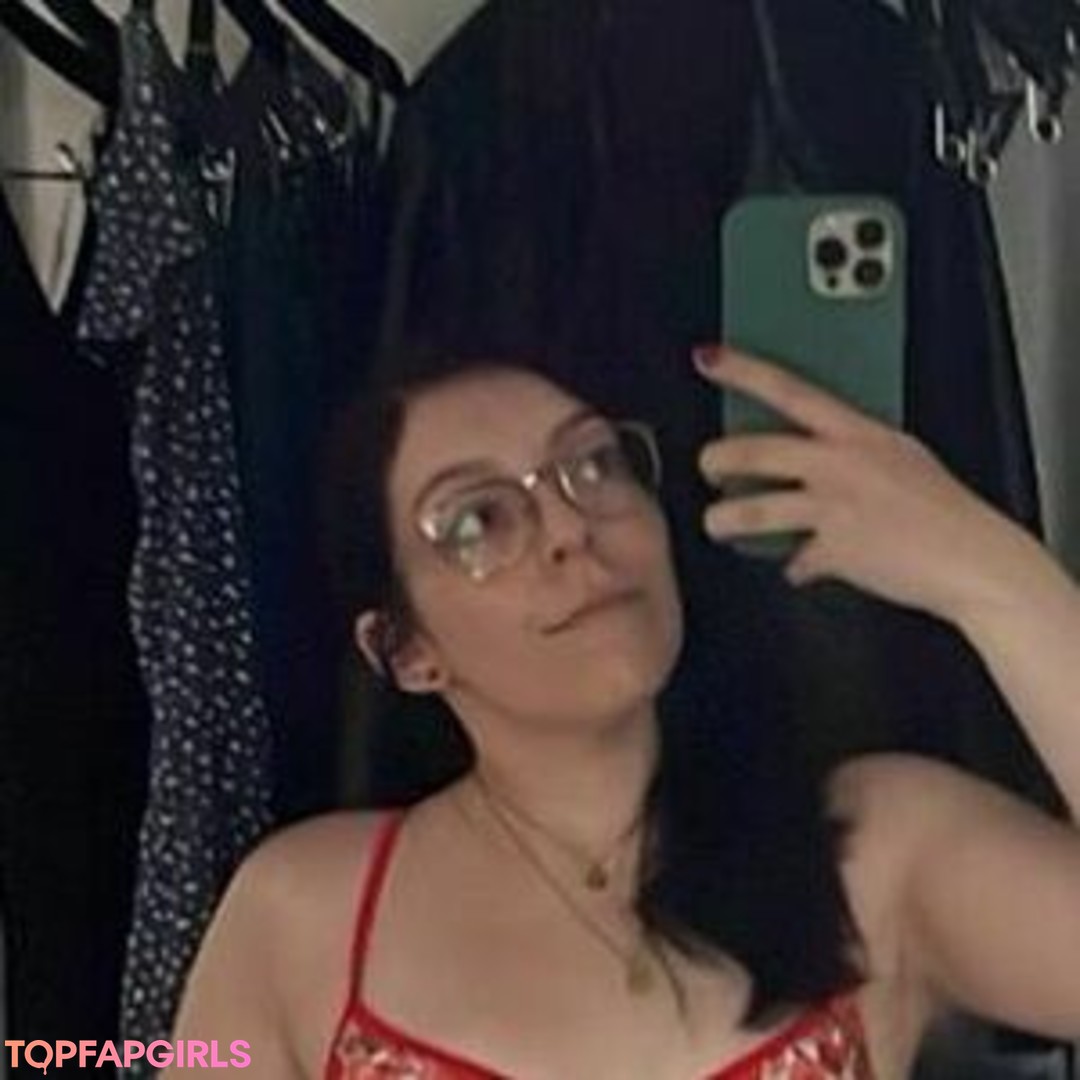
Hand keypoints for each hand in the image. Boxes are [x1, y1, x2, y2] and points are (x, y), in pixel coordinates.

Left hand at [693, 344, 1044, 624]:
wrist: (973, 557)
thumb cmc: (944, 508)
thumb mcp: (900, 457)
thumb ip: (853, 452)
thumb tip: (821, 456)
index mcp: (856, 432)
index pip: (790, 389)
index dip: (745, 371)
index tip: (710, 358)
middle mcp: (839, 464)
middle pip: (756, 450)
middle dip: (718, 458)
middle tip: (708, 465)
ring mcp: (834, 507)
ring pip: (755, 509)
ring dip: (724, 519)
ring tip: (716, 523)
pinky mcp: (834, 550)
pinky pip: (796, 560)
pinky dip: (795, 566)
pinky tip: (798, 566)